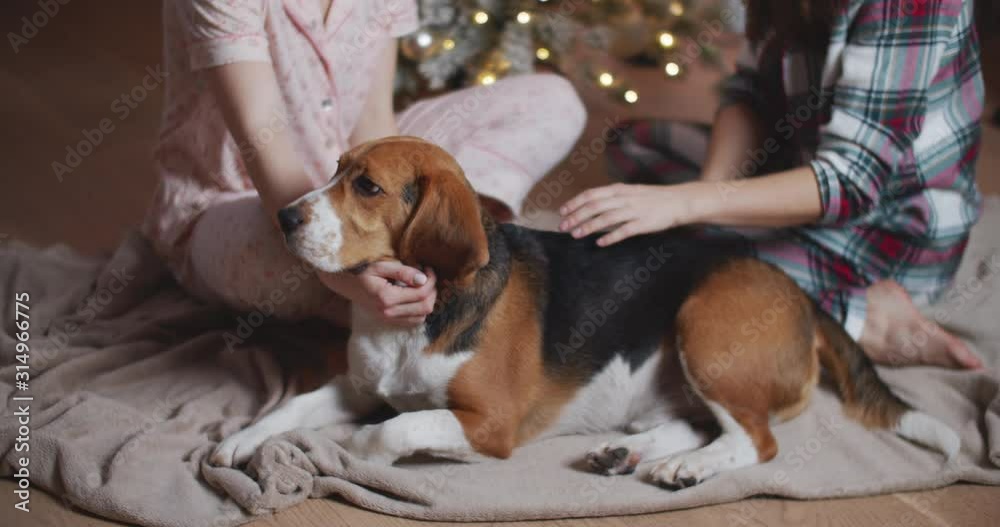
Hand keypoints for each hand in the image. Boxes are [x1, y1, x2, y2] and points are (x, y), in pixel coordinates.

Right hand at [319, 262, 436, 326]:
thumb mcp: (380, 265)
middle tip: (428, 276)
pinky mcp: (387, 321)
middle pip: (425, 307)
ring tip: (423, 286)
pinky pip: (412, 321)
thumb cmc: (361, 270)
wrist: (343, 282)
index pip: (421, 293)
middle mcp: (387, 312)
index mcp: (386, 298)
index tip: (428, 269)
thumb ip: (403, 272)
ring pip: (421, 317)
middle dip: (432, 291)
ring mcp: (387, 319)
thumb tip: (424, 279)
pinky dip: (419, 310)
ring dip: (427, 301)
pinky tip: (415, 296)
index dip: (431, 280)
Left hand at [559, 183, 707, 245]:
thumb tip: (591, 206)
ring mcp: (634, 210)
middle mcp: (624, 198)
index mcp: (619, 189)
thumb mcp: (630, 192)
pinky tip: (600, 243)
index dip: (575, 202)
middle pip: (595, 206)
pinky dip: (611, 237)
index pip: (591, 194)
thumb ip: (612, 198)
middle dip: (577, 216)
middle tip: (563, 226)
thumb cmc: (652, 198)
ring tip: (576, 234)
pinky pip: (624, 230)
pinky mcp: (644, 223)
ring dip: (589, 226)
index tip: (562, 211)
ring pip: (606, 217)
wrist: (679, 201)